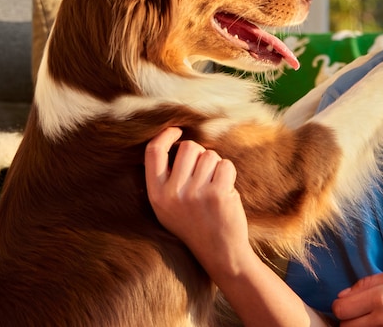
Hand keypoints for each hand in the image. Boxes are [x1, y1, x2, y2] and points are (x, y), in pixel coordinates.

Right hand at [144, 127, 253, 277]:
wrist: (220, 253)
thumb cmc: (196, 224)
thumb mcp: (168, 206)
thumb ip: (167, 178)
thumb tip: (174, 140)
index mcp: (156, 195)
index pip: (153, 152)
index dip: (166, 135)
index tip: (177, 131)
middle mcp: (172, 193)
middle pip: (188, 147)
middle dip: (200, 154)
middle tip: (204, 174)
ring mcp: (195, 193)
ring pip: (210, 155)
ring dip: (216, 166)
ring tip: (214, 188)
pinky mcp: (217, 193)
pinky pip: (225, 165)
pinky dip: (229, 174)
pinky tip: (225, 191)